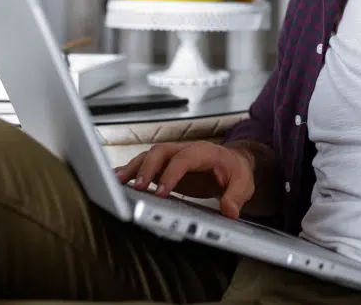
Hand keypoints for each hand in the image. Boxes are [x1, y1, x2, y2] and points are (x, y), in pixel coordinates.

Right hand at [115, 141, 255, 218]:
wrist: (232, 164)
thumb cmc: (235, 172)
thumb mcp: (244, 184)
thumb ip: (237, 196)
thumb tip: (229, 211)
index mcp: (204, 152)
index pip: (184, 159)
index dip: (171, 174)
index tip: (161, 192)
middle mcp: (185, 150)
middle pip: (160, 152)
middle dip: (146, 168)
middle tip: (136, 188)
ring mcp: (172, 157)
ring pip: (148, 156)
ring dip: (133, 168)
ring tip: (118, 183)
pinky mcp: (164, 166)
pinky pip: (144, 164)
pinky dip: (130, 170)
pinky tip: (117, 180)